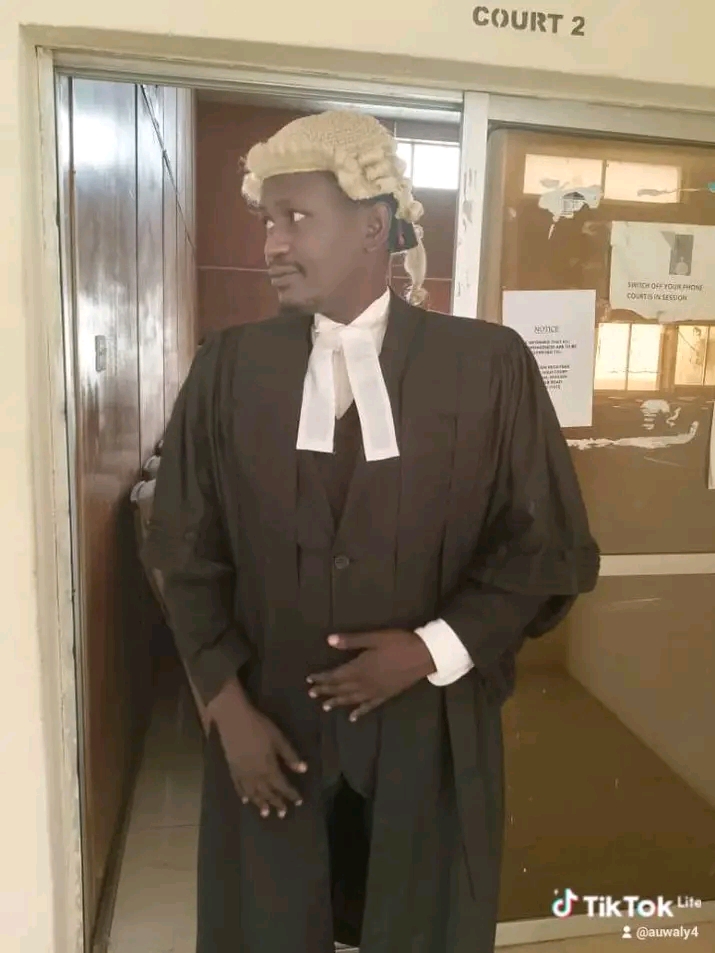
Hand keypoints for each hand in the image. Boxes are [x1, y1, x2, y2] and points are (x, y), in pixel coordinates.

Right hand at [208, 680, 306, 818]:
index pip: (282, 785)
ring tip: (265, 813)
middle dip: (277, 802)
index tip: (299, 801)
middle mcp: (256, 775)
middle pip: (268, 792)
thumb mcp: (279, 738)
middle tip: (283, 814)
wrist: (234, 719)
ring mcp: (242, 773)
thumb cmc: (259, 726)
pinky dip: (243, 794)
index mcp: (269, 767)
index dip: (291, 794)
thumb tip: (303, 769)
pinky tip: (246, 801)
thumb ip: (290, 755)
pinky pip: (238, 786)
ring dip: (260, 803)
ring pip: (253, 793)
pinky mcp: (232, 768)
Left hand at [307, 629, 435, 721]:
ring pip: (352, 699)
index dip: (322, 678)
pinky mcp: (386, 695)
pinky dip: (359, 712)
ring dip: (338, 702)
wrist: (423, 655)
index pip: (335, 675)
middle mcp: (365, 683)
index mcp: (359, 667)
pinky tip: (352, 717)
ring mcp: (375, 691)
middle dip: (326, 690)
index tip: (310, 680)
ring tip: (325, 706)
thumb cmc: (398, 643)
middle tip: (312, 694)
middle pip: (341, 688)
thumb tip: (329, 640)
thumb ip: (351, 641)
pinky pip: (369, 706)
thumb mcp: (374, 638)